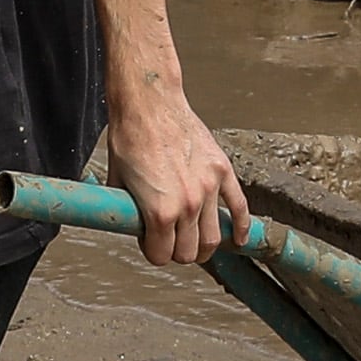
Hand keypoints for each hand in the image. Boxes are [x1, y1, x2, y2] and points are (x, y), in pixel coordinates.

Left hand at [104, 94, 247, 268]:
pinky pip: (239, 207)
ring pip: (213, 238)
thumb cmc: (130, 138)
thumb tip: (137, 228)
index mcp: (160, 211)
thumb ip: (131, 212)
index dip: (153, 252)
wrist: (148, 105)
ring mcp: (209, 188)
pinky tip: (238, 239)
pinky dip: (241, 227)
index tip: (151, 244)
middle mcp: (188, 204)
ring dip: (203, 246)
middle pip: (190, 253)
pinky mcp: (222, 171)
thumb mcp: (118, 184)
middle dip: (177, 252)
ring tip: (195, 242)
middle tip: (170, 242)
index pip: (162, 255)